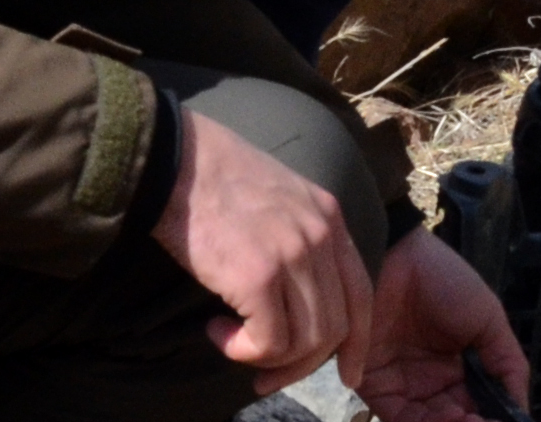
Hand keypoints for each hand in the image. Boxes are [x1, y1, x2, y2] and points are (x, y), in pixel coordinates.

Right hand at [152, 108, 369, 382]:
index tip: (348, 373)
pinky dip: (241, 350)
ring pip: (305, 341)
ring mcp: (294, 255)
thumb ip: (301, 240)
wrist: (177, 161)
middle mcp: (321, 236)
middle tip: (266, 378)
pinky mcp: (259, 276)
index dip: (358, 342)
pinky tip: (215, 329)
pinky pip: (269, 343)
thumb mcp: (281, 199)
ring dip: (268, 358)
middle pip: (336, 327)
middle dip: (302, 365)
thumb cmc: (215, 181)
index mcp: (330, 218)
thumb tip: (297, 303)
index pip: (362, 294)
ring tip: (233, 341)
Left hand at [350, 230, 530, 421]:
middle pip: (457, 418)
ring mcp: (406, 388)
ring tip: (472, 420)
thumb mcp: (488, 317)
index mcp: (460, 367)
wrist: (391, 259)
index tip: (504, 419)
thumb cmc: (443, 280)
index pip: (479, 406)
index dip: (492, 417)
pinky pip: (403, 421)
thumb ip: (507, 364)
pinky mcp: (379, 391)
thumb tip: (521, 408)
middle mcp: (433, 382)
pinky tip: (452, 418)